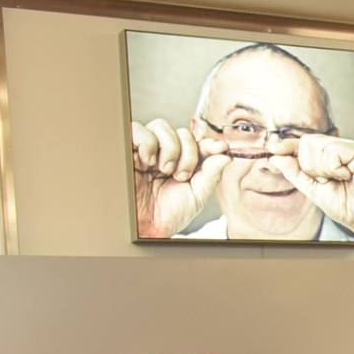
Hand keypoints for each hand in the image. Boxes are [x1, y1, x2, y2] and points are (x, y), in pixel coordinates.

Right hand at [130, 118, 228, 237]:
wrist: (145, 226)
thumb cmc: (169, 214)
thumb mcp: (197, 195)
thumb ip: (211, 175)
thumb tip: (226, 156)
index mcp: (183, 162)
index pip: (198, 142)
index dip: (209, 143)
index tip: (221, 148)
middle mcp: (165, 153)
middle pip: (181, 132)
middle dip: (188, 153)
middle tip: (182, 175)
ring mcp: (147, 150)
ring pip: (161, 126)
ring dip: (170, 148)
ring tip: (165, 171)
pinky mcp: (128, 149)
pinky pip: (138, 129)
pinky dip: (148, 142)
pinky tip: (149, 162)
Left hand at [271, 132, 353, 238]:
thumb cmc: (347, 207)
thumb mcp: (313, 190)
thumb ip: (295, 173)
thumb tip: (275, 158)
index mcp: (330, 156)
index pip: (304, 143)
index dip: (288, 144)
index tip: (273, 148)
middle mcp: (340, 149)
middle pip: (307, 142)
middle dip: (308, 165)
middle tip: (325, 180)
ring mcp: (349, 148)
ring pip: (316, 145)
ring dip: (321, 169)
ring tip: (337, 179)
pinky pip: (330, 151)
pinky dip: (332, 168)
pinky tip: (346, 176)